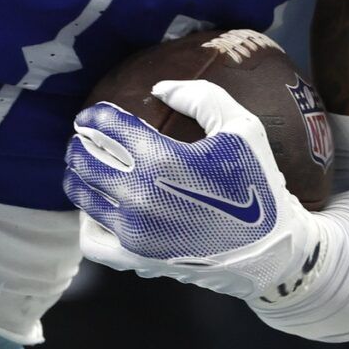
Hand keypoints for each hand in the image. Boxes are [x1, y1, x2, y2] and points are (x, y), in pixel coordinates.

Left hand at [66, 78, 319, 300]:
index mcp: (163, 160)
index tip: (93, 114)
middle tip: (85, 137)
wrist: (270, 250)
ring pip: (82, 196)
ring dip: (78, 176)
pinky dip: (89, 219)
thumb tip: (158, 89)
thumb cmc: (257, 185)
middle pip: (84, 160)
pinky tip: (100, 207)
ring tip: (86, 167)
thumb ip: (199, 97)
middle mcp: (141, 196)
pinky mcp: (136, 259)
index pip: (107, 127)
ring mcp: (134, 232)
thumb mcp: (242, 128)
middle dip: (80, 143)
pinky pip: (91, 238)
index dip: (95, 116)